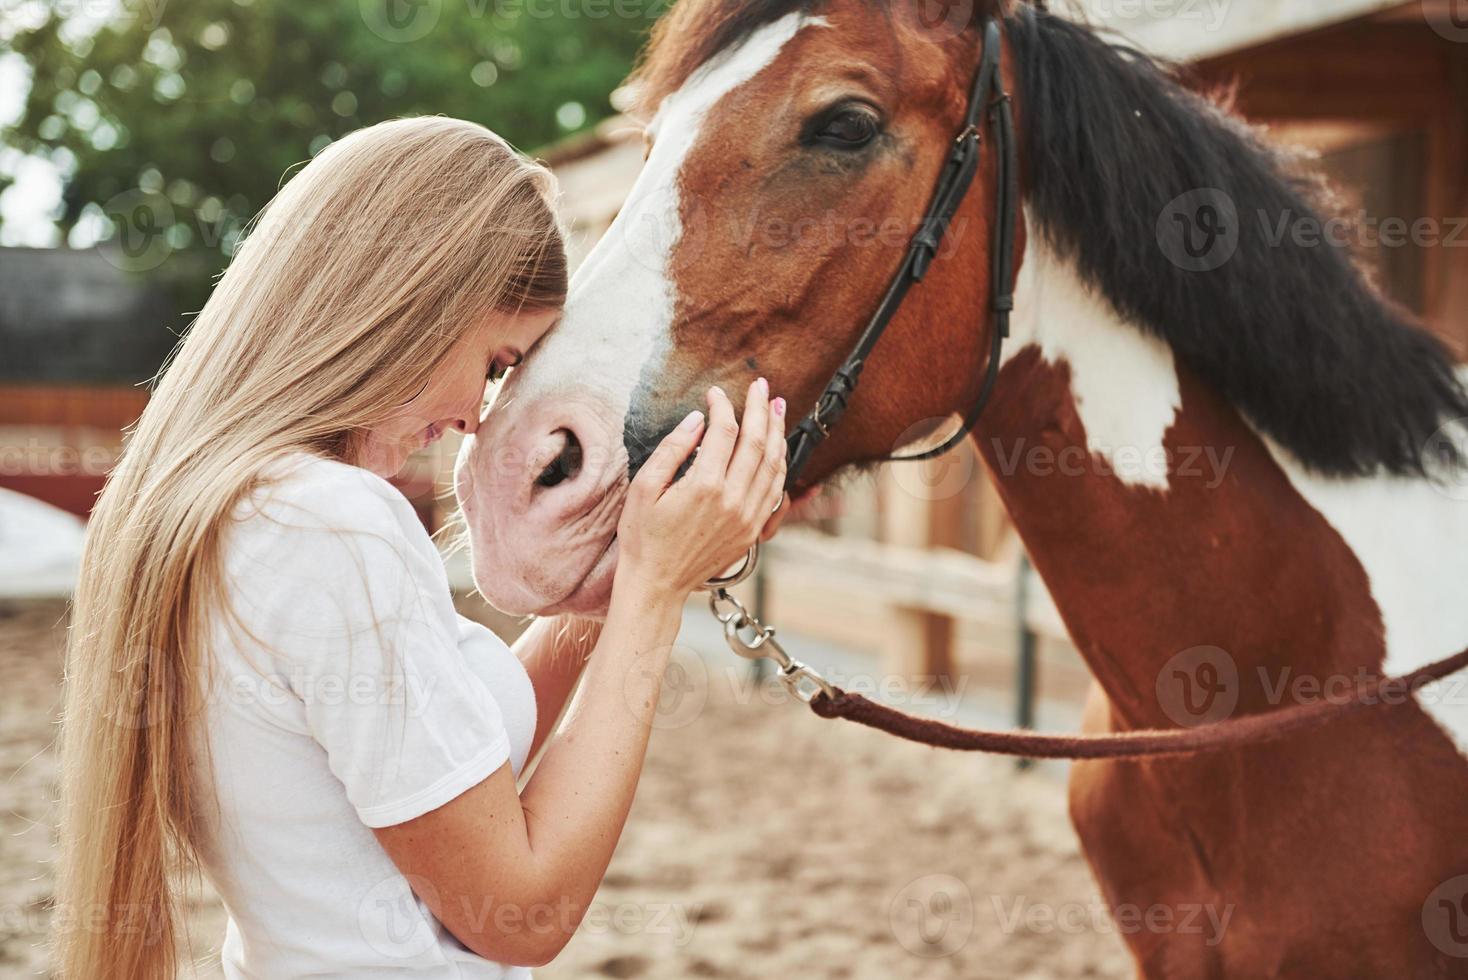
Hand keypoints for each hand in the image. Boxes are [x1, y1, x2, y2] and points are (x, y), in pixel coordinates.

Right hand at [615, 379, 786, 603]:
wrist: (656, 584)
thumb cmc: (643, 536)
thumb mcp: (645, 488)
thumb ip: (673, 449)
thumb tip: (698, 420)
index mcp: (704, 486)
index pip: (724, 432)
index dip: (722, 406)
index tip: (716, 392)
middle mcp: (733, 501)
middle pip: (757, 443)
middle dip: (760, 409)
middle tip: (762, 386)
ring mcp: (747, 518)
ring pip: (773, 465)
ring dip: (777, 433)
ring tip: (776, 408)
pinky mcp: (752, 531)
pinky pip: (775, 491)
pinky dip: (779, 465)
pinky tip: (777, 448)